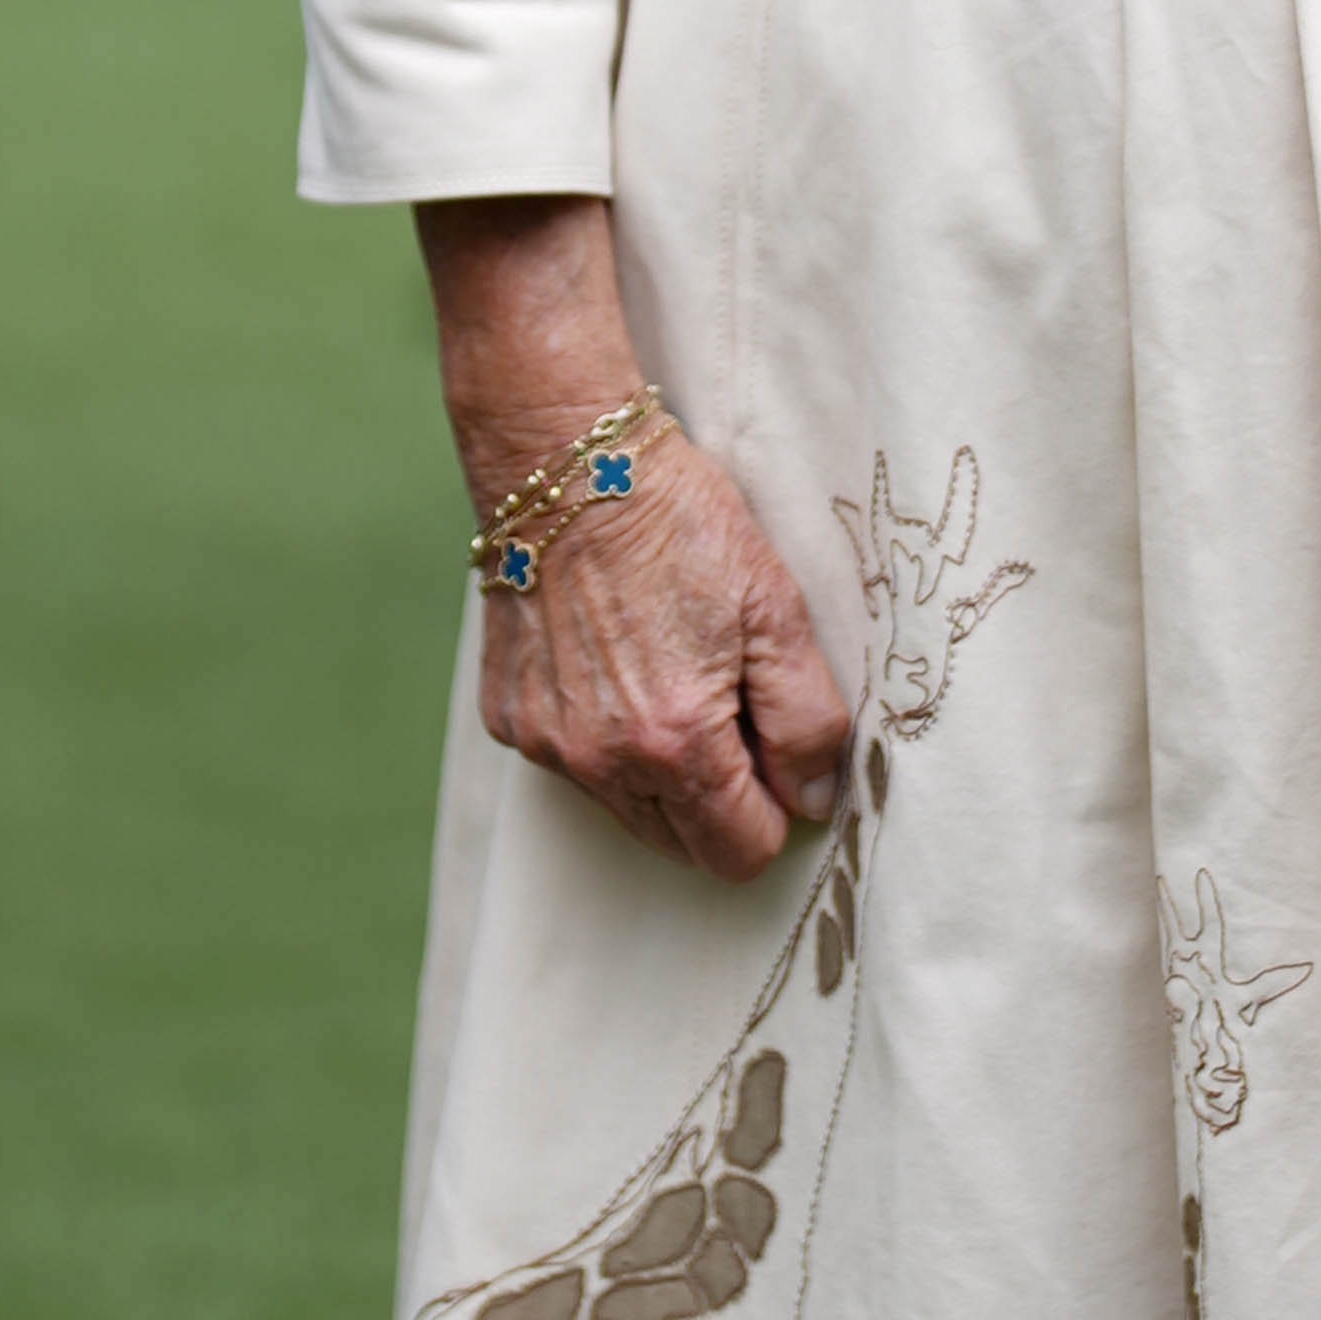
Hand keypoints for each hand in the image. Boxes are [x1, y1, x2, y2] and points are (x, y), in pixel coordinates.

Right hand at [420, 192, 849, 880]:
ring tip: (674, 675)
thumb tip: (810, 800)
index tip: (777, 749)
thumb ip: (807, 721)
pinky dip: (607, 739)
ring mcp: (546, 744)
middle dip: (721, 801)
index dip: (775, 810)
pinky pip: (576, 767)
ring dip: (663, 773)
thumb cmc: (680, 525)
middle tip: (731, 706)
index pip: (741, 853)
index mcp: (676, 742)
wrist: (567, 465)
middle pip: (683, 845)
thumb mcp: (777, 609)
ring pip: (628, 812)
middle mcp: (600, 761)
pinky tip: (618, 665)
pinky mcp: (510, 720)